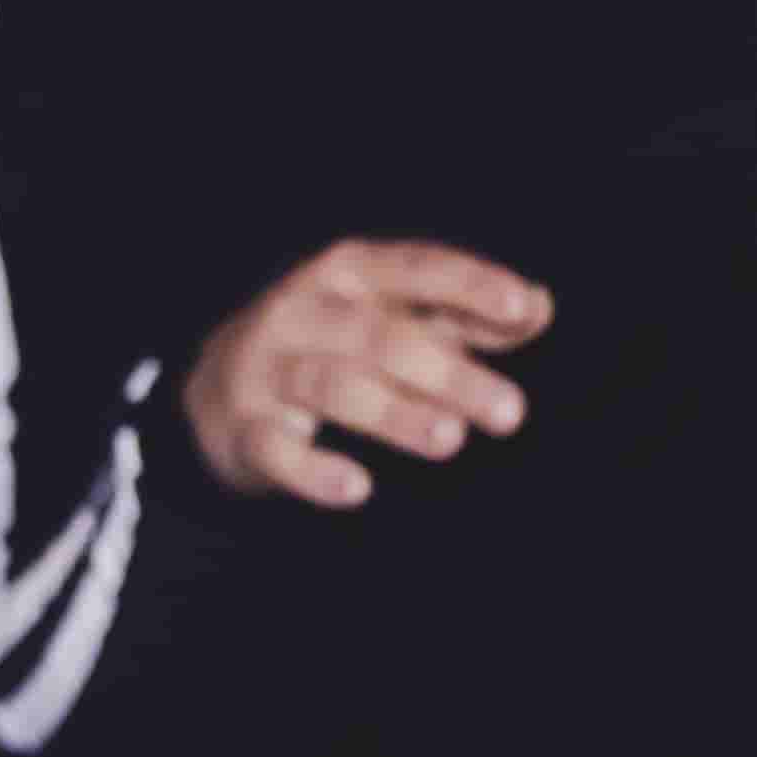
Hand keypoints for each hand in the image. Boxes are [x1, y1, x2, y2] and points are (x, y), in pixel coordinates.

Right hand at [182, 240, 551, 506]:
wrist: (218, 389)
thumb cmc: (334, 343)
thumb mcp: (396, 314)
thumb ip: (467, 313)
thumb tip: (539, 306)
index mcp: (349, 274)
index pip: (416, 269)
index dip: (469, 286)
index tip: (523, 311)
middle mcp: (304, 312)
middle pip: (380, 338)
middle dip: (448, 373)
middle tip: (512, 413)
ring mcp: (268, 370)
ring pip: (333, 388)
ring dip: (394, 414)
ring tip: (451, 440)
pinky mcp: (244, 430)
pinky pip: (276, 449)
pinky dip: (313, 470)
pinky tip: (357, 487)